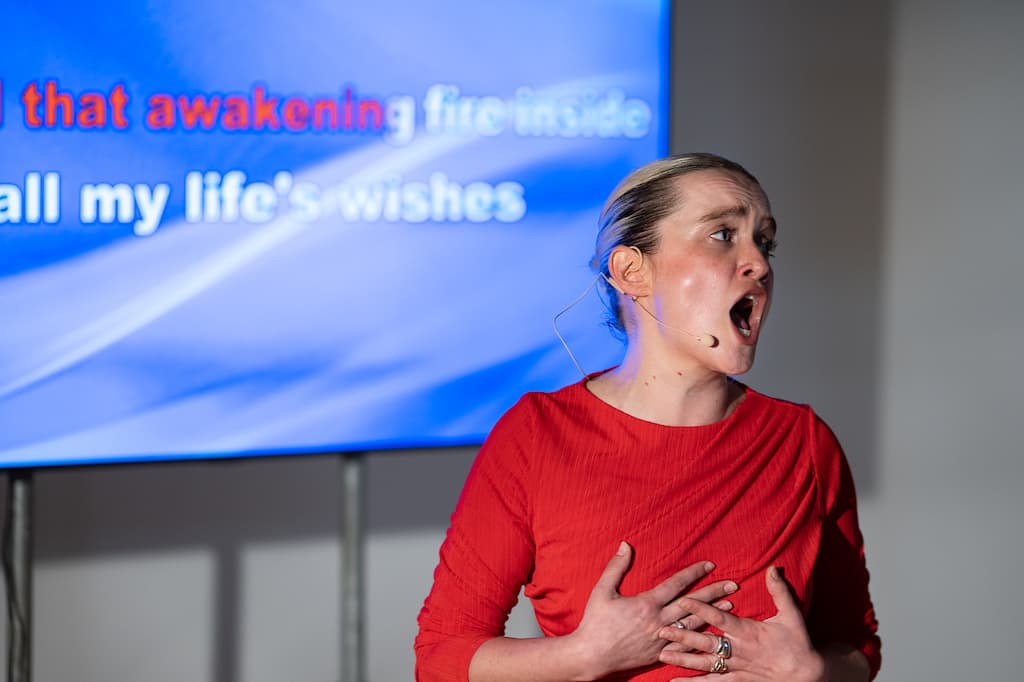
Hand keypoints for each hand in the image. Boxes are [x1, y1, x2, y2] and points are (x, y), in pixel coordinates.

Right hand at [568, 542, 737, 680]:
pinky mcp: (660, 654)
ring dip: (713, 614)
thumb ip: (616, 567)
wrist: (591, 656)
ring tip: (730, 605)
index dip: (694, 573)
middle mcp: (659, 622)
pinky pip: (686, 645)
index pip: (676, 584)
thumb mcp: (602, 591)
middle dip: (714, 593)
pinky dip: (702, 637)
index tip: (710, 565)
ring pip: (694, 625)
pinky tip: (713, 631)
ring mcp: (662, 640)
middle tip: (733, 584)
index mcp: (646, 604)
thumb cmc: (595, 623)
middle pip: (692, 604)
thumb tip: (625, 545)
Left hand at [656, 566, 824, 681]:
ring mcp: (737, 668)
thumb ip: (779, 590)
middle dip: (683, 636)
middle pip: (706, 642)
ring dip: (683, 660)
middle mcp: (739, 651)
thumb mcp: (792, 614)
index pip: (720, 618)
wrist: (808, 675)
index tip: (682, 599)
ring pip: (705, 664)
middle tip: (661, 630)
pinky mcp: (738, 681)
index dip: (701, 608)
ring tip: (662, 655)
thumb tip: (772, 568)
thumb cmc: (798, 643)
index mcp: (749, 632)